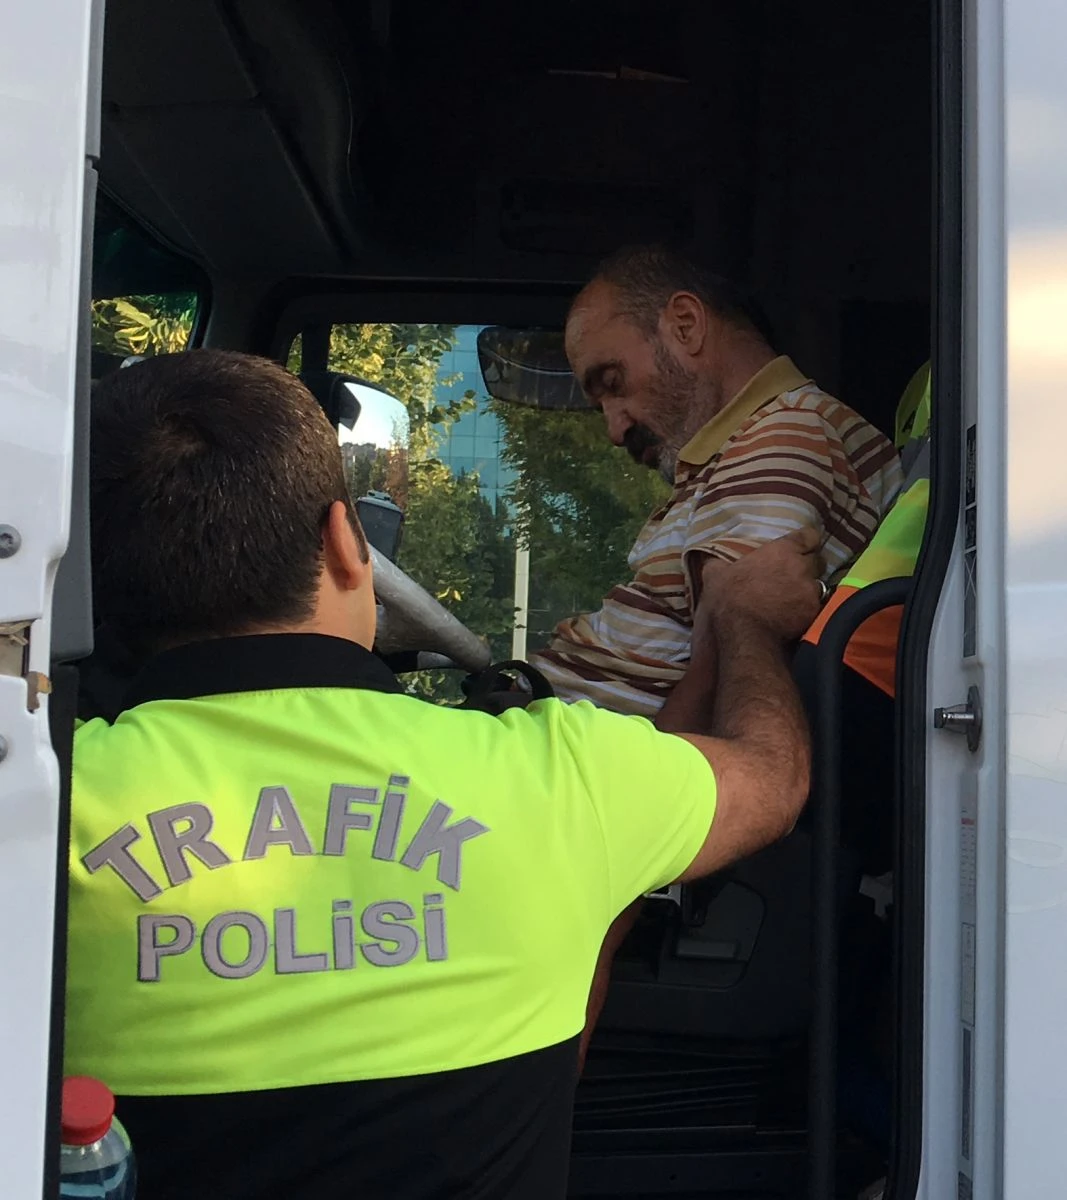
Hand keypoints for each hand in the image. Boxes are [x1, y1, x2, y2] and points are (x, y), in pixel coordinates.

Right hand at [701, 527, 823, 640]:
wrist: (744, 632)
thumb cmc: (730, 598)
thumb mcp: (715, 576)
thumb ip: (720, 564)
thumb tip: (713, 562)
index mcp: (781, 551)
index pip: (809, 536)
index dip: (805, 541)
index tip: (799, 548)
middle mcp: (801, 566)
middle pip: (816, 560)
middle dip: (807, 567)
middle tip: (791, 577)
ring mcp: (810, 591)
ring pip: (817, 586)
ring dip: (806, 591)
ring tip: (792, 601)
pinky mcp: (814, 613)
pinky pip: (815, 608)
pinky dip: (806, 612)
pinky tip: (793, 618)